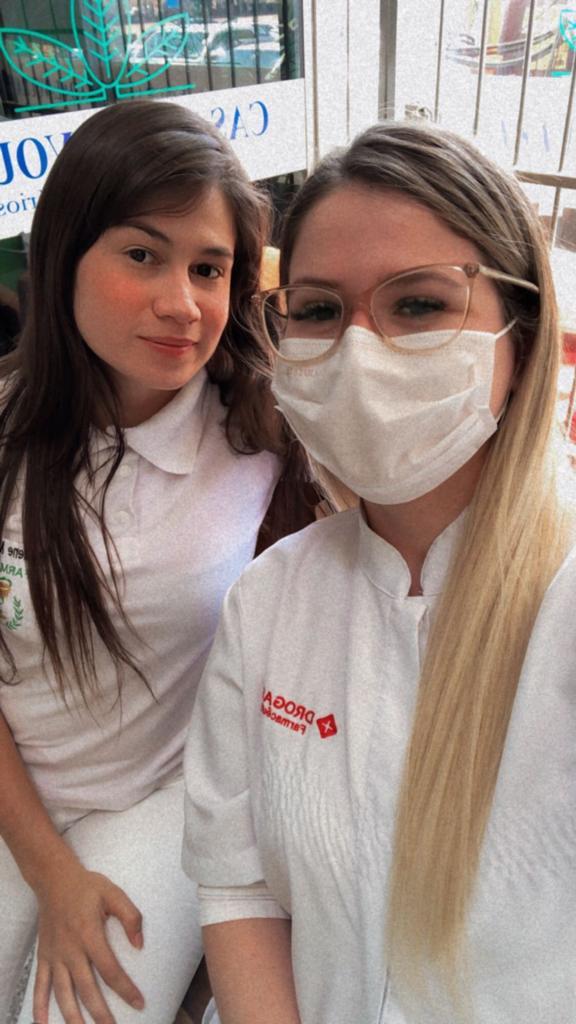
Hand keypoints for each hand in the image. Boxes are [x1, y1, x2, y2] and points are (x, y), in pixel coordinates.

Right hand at [32, 861, 144, 1023]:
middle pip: (86, 989)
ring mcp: (55, 954)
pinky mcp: (43, 955)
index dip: (125, 989)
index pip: (110, 970)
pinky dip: (39, 1005)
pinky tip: (43, 1023)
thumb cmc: (87, 886)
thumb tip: (139, 944)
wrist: (54, 879)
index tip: (139, 1003)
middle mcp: (70, 949)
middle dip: (100, 1013)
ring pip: (62, 992)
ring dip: (71, 1016)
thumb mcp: (113, 893)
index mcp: (89, 934)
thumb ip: (130, 916)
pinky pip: (39, 984)